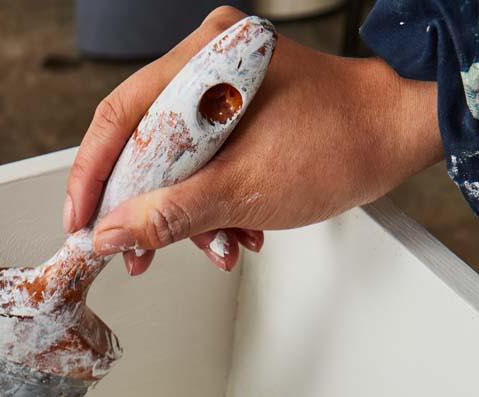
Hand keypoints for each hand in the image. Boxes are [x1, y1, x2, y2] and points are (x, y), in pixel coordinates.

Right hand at [64, 7, 442, 275]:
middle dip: (146, 209)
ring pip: (175, 160)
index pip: (120, 117)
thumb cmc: (338, 144)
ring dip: (187, 215)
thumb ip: (169, 215)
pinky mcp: (242, 110)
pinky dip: (213, 202)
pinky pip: (205, 160)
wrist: (396, 134)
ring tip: (214, 248)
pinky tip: (235, 232)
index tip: (82, 226)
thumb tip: (113, 236)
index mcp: (203, 60)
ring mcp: (225, 86)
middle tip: (139, 255)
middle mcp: (208, 62)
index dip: (93, 179)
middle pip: (144, 143)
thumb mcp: (243, 191)